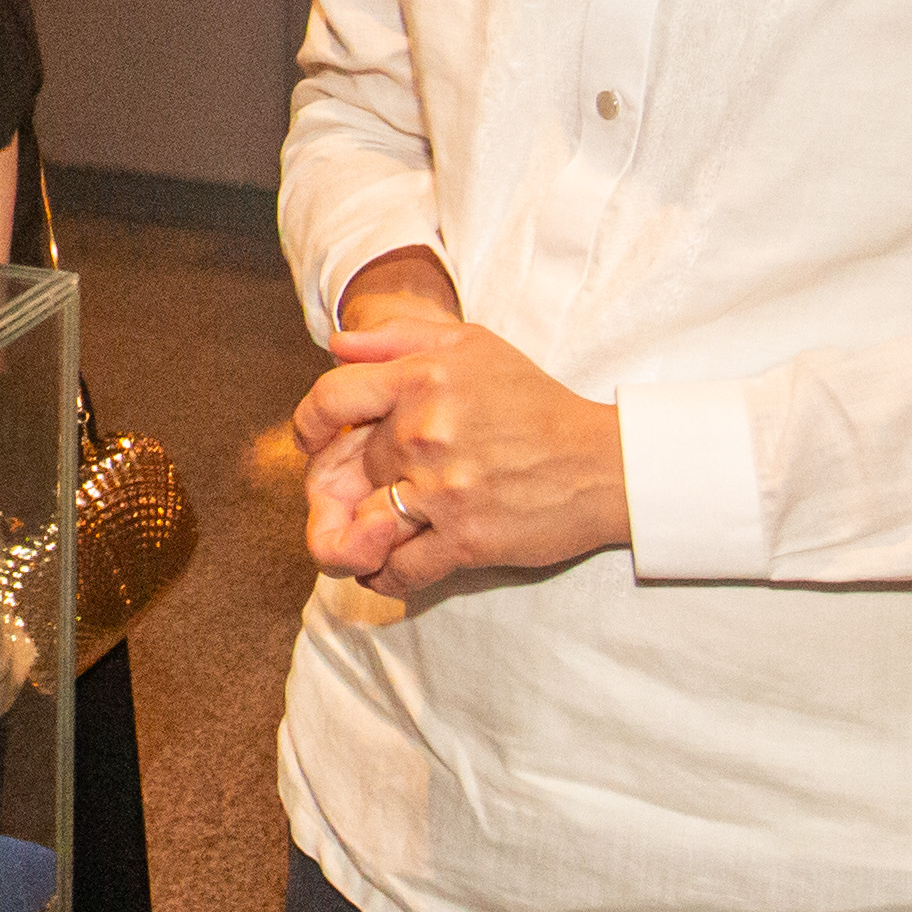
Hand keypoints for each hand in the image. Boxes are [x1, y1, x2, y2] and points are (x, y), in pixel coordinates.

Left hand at [291, 310, 626, 595]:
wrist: (604, 463)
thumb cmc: (535, 402)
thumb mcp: (473, 345)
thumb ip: (399, 337)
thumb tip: (335, 344)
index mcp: (422, 379)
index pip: (329, 400)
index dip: (308, 425)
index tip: (312, 442)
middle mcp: (424, 432)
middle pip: (346, 468)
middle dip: (345, 485)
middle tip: (357, 496)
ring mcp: (442, 489)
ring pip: (362, 524)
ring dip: (357, 537)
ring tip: (367, 538)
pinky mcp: (465, 539)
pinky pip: (397, 568)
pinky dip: (384, 574)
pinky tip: (388, 566)